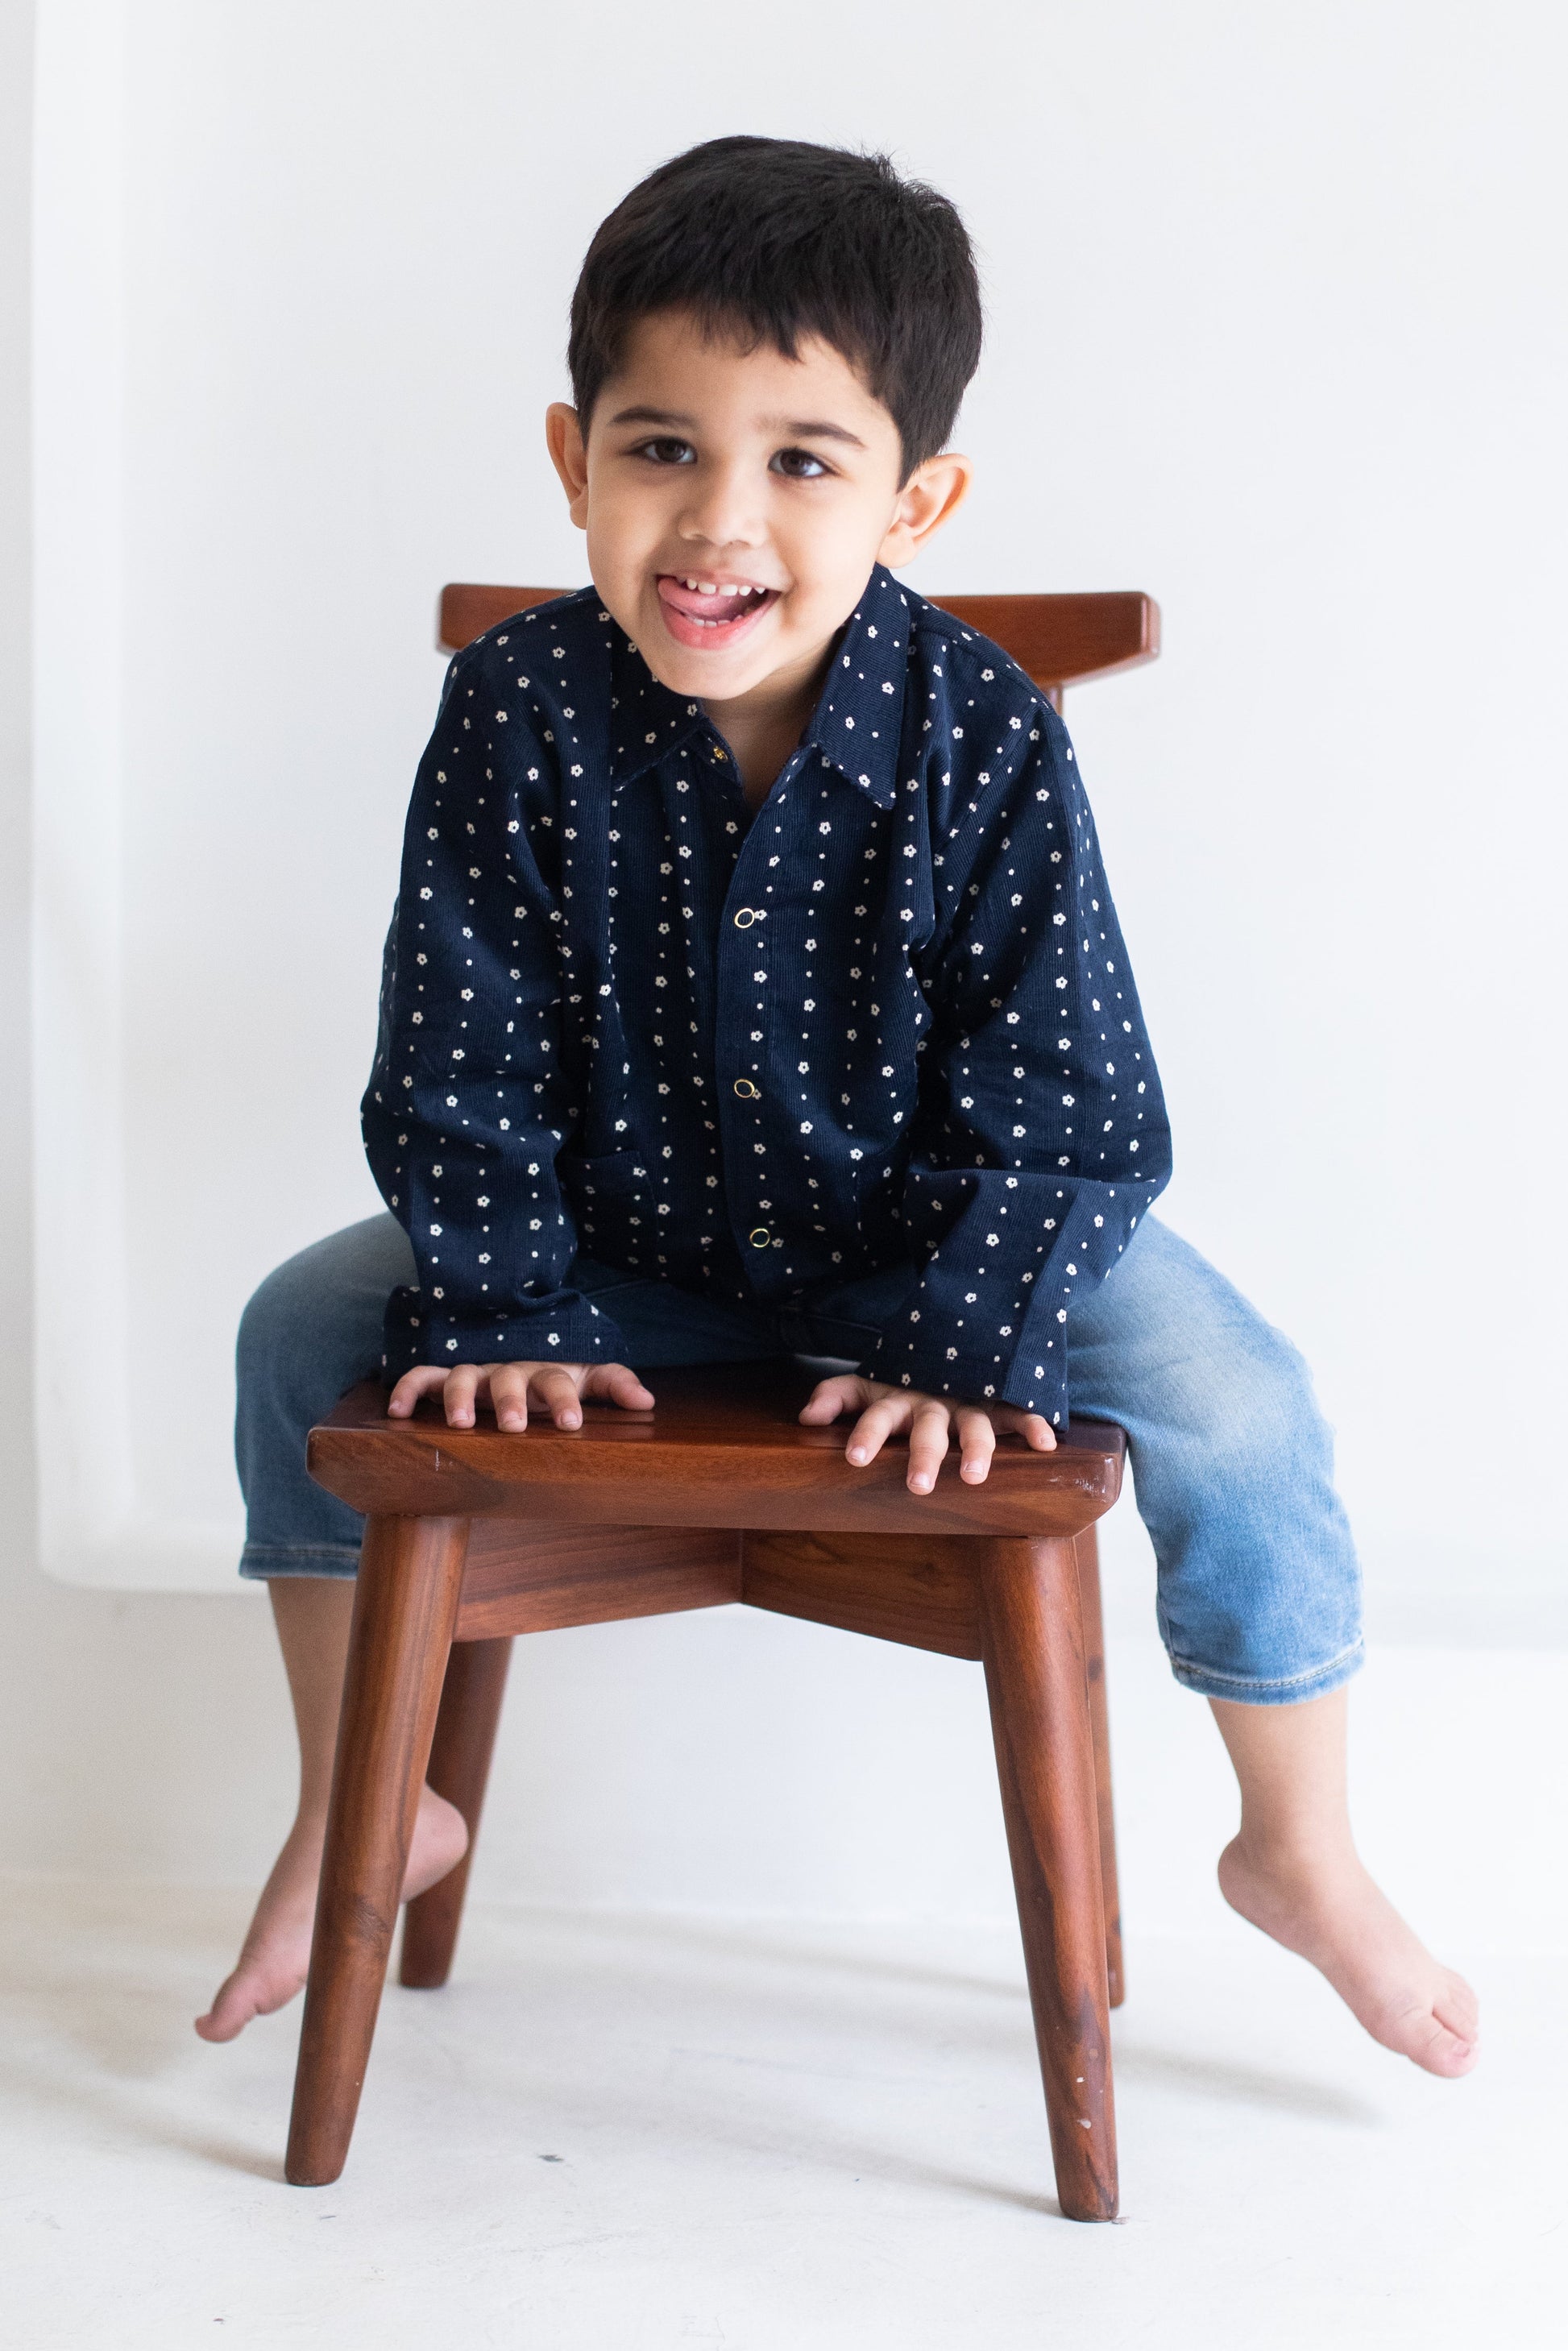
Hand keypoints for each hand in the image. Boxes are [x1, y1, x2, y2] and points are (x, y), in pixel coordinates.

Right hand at [386, 1358, 653, 1432]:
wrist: (520, 1351)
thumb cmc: (557, 1378)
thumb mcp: (589, 1379)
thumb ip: (616, 1385)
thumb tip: (648, 1402)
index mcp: (545, 1373)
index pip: (558, 1381)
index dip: (565, 1400)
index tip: (572, 1423)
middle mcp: (508, 1371)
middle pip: (508, 1378)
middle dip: (510, 1400)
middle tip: (514, 1425)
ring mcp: (475, 1374)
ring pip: (463, 1376)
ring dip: (460, 1397)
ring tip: (462, 1424)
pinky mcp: (445, 1381)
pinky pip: (422, 1378)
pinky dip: (408, 1390)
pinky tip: (396, 1411)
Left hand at [798, 1374, 1055, 1493]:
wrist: (947, 1346)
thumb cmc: (899, 1383)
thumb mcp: (865, 1386)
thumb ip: (834, 1397)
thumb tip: (805, 1418)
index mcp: (897, 1400)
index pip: (877, 1418)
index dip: (867, 1435)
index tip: (854, 1459)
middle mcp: (932, 1403)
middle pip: (927, 1430)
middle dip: (923, 1456)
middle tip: (917, 1486)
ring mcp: (967, 1403)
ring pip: (974, 1426)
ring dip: (976, 1449)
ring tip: (974, 1477)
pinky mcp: (996, 1404)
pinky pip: (1016, 1413)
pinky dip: (1032, 1424)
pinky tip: (1045, 1443)